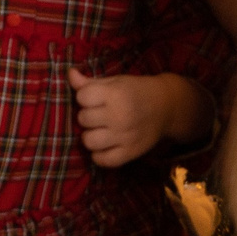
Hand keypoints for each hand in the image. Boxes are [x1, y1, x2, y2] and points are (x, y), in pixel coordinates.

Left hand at [68, 69, 209, 167]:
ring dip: (91, 136)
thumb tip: (69, 74)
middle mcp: (120, 115)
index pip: (82, 97)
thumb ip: (90, 82)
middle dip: (88, 115)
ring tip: (100, 130)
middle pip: (83, 119)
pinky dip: (100, 155)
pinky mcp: (130, 153)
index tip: (95, 97)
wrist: (166, 107)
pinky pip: (103, 160)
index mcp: (115, 94)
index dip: (85, 97)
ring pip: (89, 141)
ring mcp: (125, 136)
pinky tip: (105, 145)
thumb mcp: (115, 82)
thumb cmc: (135, 91)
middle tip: (99, 114)